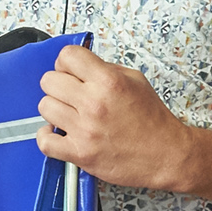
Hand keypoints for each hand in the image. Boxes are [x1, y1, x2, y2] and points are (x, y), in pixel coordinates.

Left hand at [36, 44, 195, 191]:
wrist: (167, 154)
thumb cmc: (153, 120)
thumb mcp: (136, 80)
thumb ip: (106, 70)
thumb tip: (82, 67)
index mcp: (108, 81)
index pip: (67, 56)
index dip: (67, 62)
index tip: (72, 71)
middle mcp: (94, 103)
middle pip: (49, 80)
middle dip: (59, 84)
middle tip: (71, 94)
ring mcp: (85, 129)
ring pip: (44, 106)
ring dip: (54, 109)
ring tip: (69, 114)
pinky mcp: (80, 154)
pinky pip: (45, 141)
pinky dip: (47, 136)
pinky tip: (59, 133)